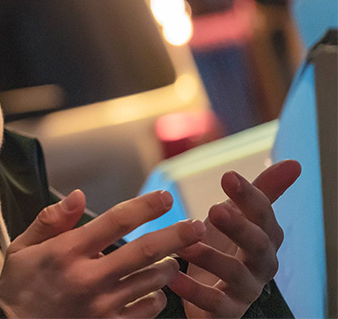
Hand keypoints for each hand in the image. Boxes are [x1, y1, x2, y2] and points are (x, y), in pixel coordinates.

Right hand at [0, 189, 206, 317]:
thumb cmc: (18, 287)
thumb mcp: (21, 247)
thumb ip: (51, 220)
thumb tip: (79, 195)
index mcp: (66, 251)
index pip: (115, 222)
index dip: (144, 207)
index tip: (165, 196)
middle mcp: (88, 277)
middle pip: (145, 251)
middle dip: (176, 235)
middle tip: (197, 225)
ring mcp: (101, 305)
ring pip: (152, 281)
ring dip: (169, 266)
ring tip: (173, 258)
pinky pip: (146, 310)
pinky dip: (157, 297)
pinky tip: (154, 289)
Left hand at [168, 160, 300, 318]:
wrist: (208, 290)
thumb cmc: (225, 247)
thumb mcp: (238, 216)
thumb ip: (261, 192)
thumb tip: (294, 164)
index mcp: (265, 238)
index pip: (264, 215)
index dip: (249, 196)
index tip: (228, 176)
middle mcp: (260, 265)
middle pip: (257, 245)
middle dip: (239, 227)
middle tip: (215, 209)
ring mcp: (245, 289)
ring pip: (235, 274)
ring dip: (211, 258)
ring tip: (186, 246)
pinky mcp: (225, 310)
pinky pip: (213, 303)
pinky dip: (192, 291)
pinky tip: (172, 277)